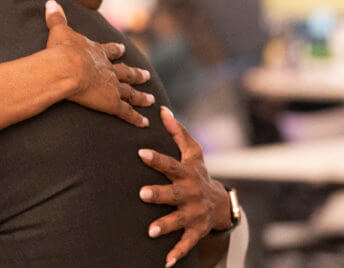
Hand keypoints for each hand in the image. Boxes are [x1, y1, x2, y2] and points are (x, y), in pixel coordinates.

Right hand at [44, 0, 153, 127]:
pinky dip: (135, 118)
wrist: (67, 68)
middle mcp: (109, 69)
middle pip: (126, 72)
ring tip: (151, 99)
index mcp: (98, 53)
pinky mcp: (112, 103)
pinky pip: (126, 112)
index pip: (110, 51)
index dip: (116, 50)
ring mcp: (112, 87)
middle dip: (136, 74)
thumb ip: (56, 17)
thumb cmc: (62, 50)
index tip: (123, 49)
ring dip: (141, 96)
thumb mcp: (59, 30)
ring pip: (131, 93)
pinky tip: (144, 123)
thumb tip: (50, 1)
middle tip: (146, 75)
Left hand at [138, 106, 231, 267]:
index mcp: (186, 174)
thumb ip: (177, 132)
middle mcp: (190, 194)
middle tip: (141, 193)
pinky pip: (186, 243)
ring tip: (151, 230)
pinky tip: (164, 261)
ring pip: (178, 220)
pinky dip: (176, 253)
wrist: (219, 203)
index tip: (141, 153)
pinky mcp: (196, 231)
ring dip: (165, 225)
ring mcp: (194, 213)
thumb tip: (161, 108)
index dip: (156, 159)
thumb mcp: (192, 153)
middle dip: (159, 194)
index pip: (170, 164)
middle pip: (173, 193)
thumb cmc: (197, 173)